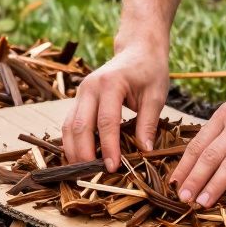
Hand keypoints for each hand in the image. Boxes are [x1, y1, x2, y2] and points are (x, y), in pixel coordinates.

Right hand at [62, 43, 170, 170]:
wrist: (137, 49)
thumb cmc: (149, 71)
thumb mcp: (156, 95)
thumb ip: (148, 122)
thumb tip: (144, 151)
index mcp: (110, 83)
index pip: (106, 121)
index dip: (108, 147)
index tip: (113, 168)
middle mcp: (90, 87)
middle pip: (81, 126)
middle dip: (85, 153)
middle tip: (94, 176)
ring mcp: (81, 92)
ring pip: (69, 126)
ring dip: (73, 150)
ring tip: (83, 172)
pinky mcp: (79, 99)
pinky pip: (70, 123)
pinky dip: (71, 142)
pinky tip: (79, 158)